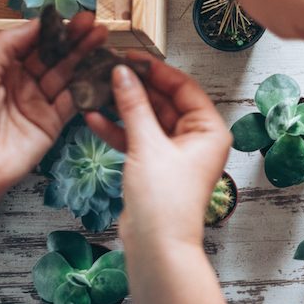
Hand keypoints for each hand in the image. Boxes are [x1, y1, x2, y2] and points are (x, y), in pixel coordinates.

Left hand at [0, 13, 103, 200]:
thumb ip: (7, 44)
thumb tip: (35, 23)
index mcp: (2, 67)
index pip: (34, 42)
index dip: (54, 29)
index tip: (72, 17)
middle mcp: (22, 83)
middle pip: (54, 56)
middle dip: (75, 40)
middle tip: (94, 25)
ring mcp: (39, 103)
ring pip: (67, 75)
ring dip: (85, 58)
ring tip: (102, 41)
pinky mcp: (52, 124)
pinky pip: (74, 101)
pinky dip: (88, 87)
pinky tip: (101, 71)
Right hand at [86, 59, 230, 254]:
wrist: (157, 247)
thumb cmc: (165, 201)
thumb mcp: (147, 145)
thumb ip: (133, 105)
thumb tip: (121, 73)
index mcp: (209, 129)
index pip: (183, 87)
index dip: (155, 70)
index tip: (129, 56)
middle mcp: (196, 139)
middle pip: (163, 101)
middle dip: (134, 88)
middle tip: (107, 69)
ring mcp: (175, 154)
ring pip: (147, 120)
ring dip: (122, 108)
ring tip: (95, 89)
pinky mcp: (155, 167)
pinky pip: (137, 140)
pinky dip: (118, 130)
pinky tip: (93, 117)